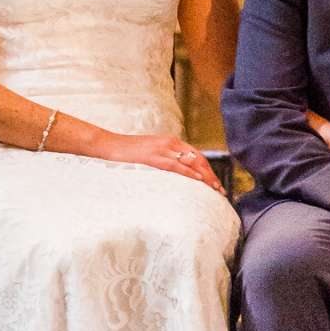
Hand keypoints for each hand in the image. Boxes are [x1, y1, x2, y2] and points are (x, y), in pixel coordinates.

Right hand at [103, 132, 222, 191]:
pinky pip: (177, 166)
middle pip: (198, 158)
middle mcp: (170, 143)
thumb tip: (176, 172)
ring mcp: (163, 149)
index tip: (215, 182)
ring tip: (215, 189)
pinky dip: (190, 173)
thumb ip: (164, 158)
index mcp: (170, 141)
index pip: (196, 155)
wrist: (109, 145)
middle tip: (220, 190)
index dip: (208, 169)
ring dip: (206, 176)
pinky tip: (198, 181)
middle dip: (211, 174)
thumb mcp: (150, 152)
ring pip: (192, 162)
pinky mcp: (154, 157)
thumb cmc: (127, 152)